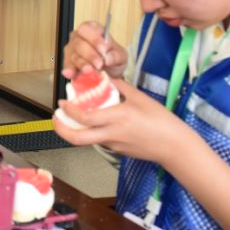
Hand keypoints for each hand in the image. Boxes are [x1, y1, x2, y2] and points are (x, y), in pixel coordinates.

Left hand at [52, 77, 197, 164]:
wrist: (174, 146)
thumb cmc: (161, 121)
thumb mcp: (140, 98)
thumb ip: (120, 87)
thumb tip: (105, 78)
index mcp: (117, 118)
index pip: (84, 117)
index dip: (69, 111)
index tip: (63, 102)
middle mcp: (111, 134)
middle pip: (76, 138)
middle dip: (60, 129)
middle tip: (55, 118)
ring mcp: (113, 145)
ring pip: (86, 140)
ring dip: (74, 130)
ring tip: (72, 118)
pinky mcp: (117, 151)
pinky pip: (99, 141)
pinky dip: (91, 133)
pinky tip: (95, 123)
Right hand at [61, 21, 126, 79]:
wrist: (110, 73)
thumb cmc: (113, 59)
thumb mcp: (121, 56)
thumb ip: (116, 55)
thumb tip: (108, 58)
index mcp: (91, 30)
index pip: (87, 29)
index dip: (94, 39)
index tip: (104, 50)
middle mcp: (78, 38)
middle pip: (79, 43)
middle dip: (90, 54)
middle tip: (100, 64)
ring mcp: (71, 51)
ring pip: (73, 55)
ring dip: (82, 64)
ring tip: (90, 72)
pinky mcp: (68, 64)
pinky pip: (67, 66)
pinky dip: (70, 70)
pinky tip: (71, 74)